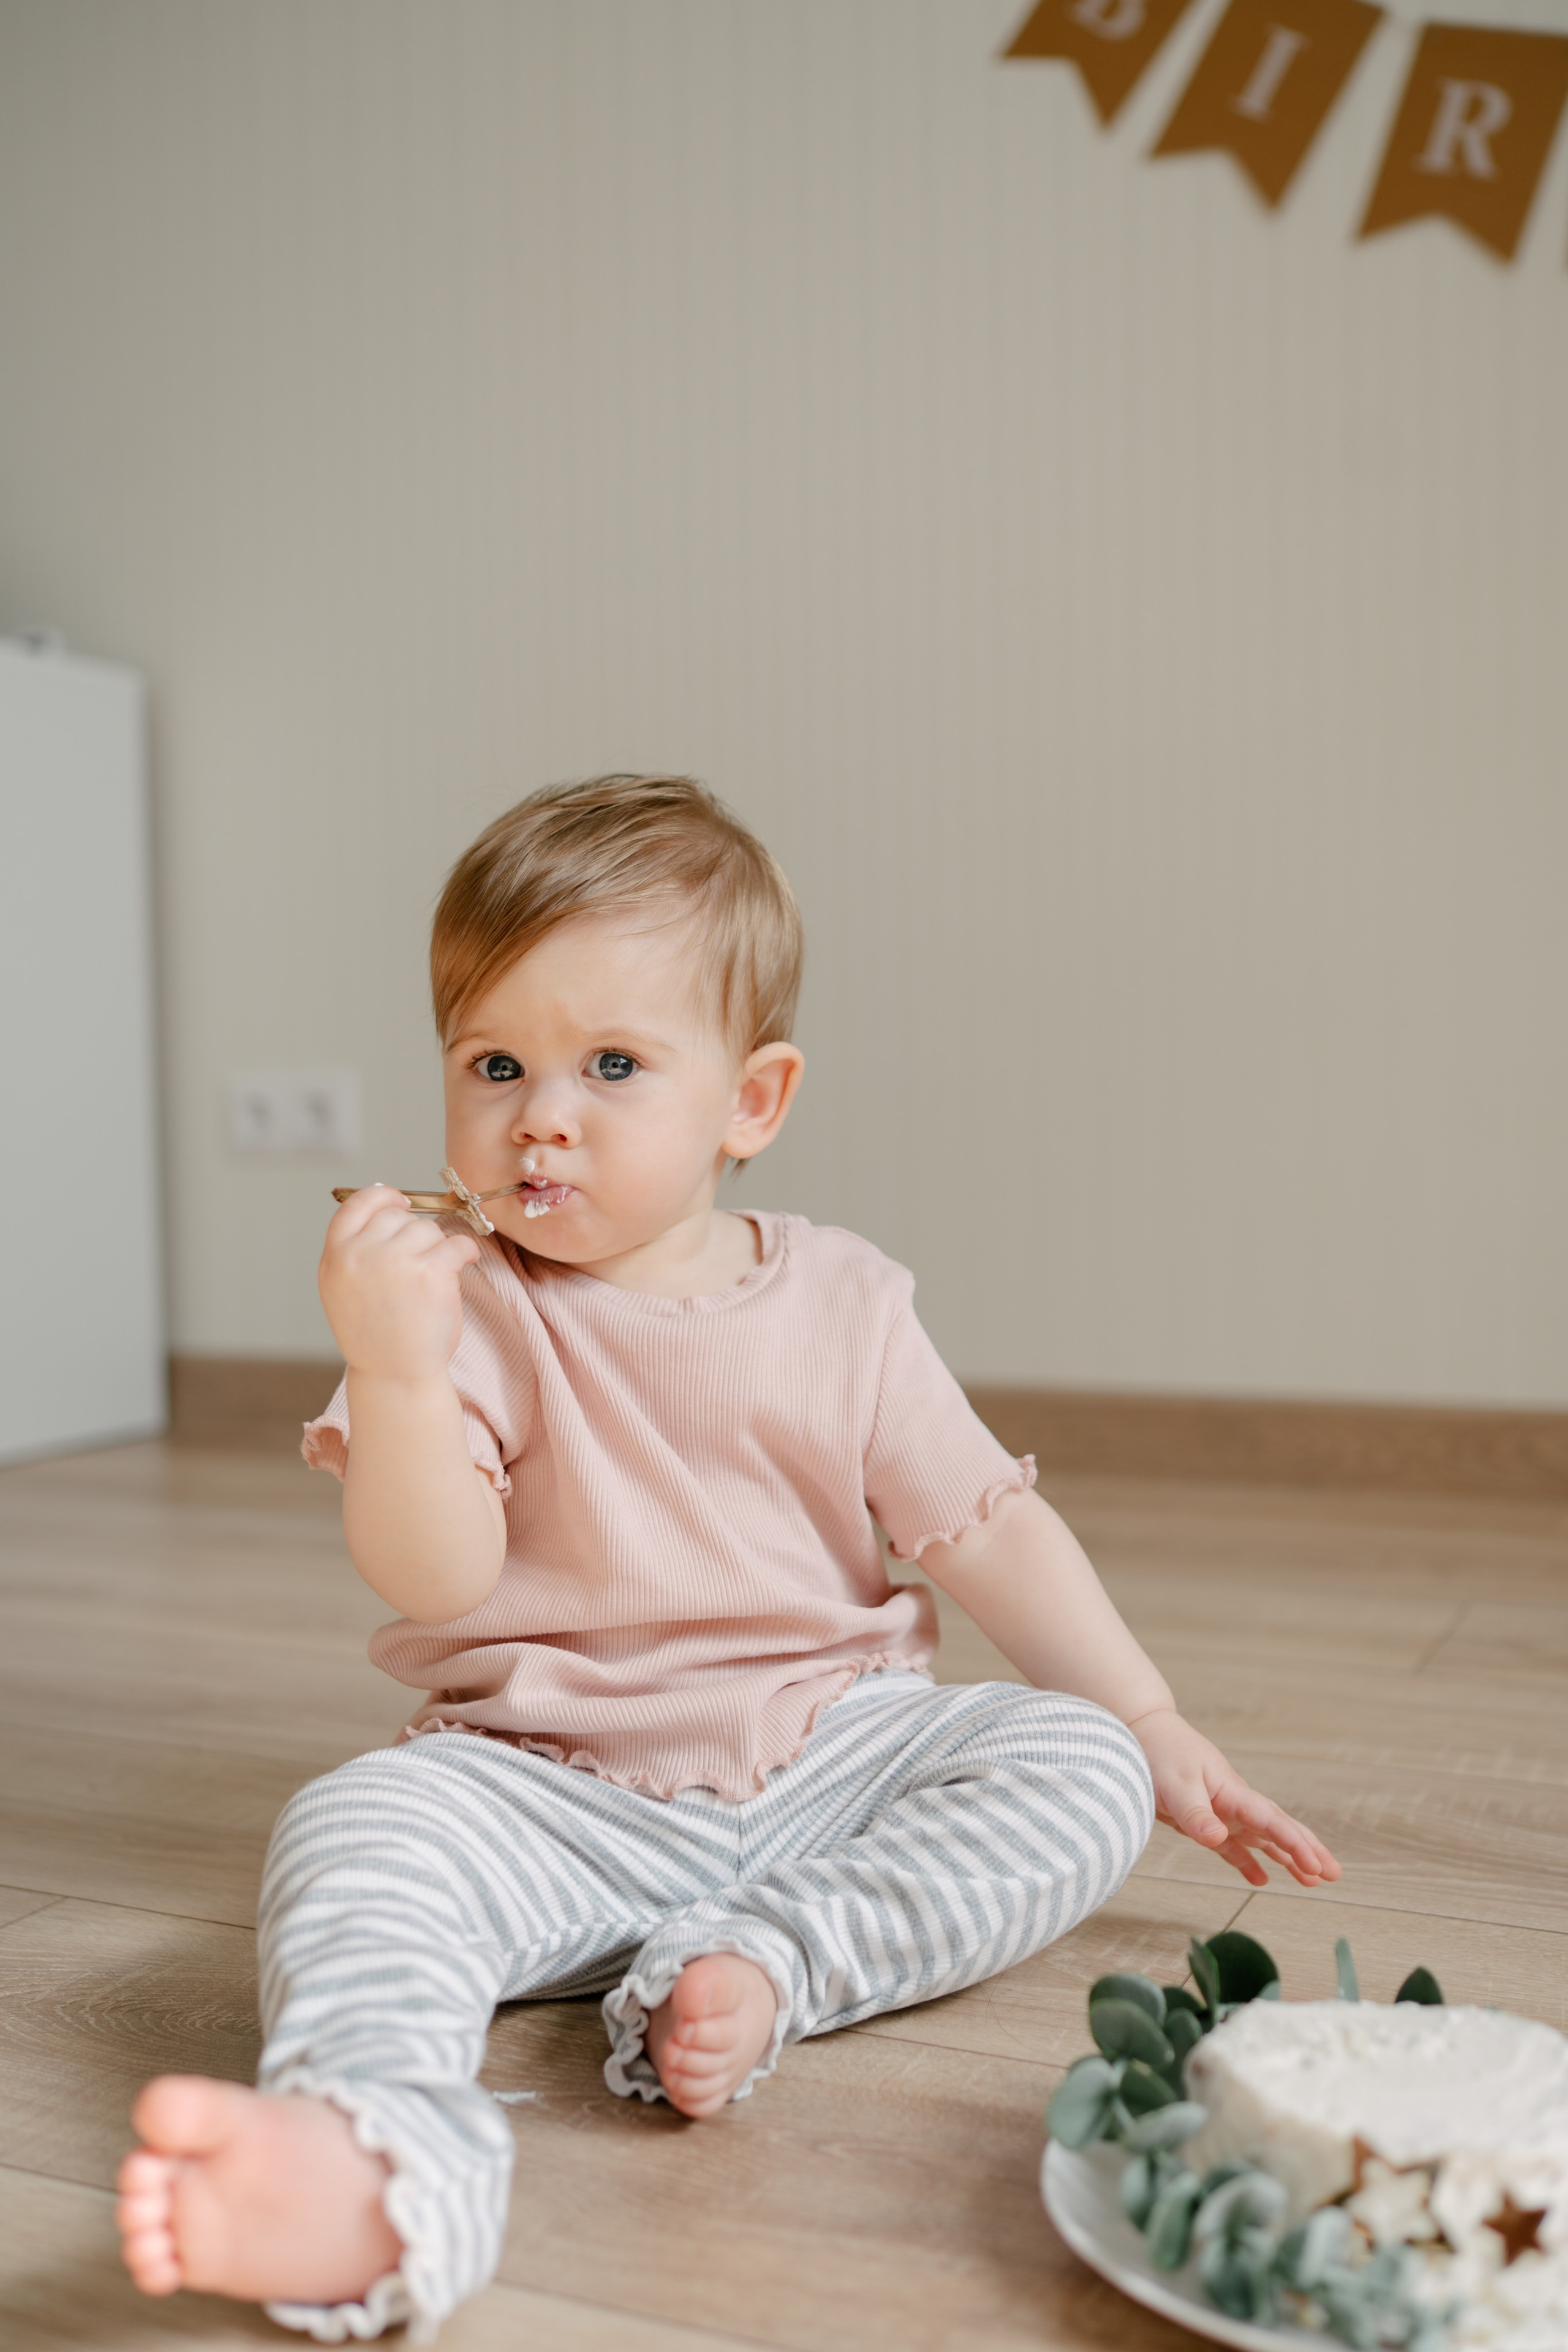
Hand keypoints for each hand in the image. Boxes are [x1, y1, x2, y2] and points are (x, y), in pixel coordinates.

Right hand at [318, 1186, 480, 1381]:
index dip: (382, 1196)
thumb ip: (355, 1247)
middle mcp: (360, 1255)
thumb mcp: (343, 1287)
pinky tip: (463, 1265)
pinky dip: (465, 1253)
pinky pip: (457, 1244)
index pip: (357, 1204)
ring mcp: (395, 1261)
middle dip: (415, 1235)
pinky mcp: (430, 1272)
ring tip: (430, 1281)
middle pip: (398, 1217)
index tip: (400, 1202)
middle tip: (417, 1268)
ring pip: (429, 1229)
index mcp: (336, 1256)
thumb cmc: (375, 1333)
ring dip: (438, 1249)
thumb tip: (387, 1199)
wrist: (395, 1374)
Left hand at [1129, 1708, 1340, 1889]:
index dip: (1296, 1845)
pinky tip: (1261, 1879)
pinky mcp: (1205, 1820)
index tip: (1318, 1866)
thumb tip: (1218, 1839)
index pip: (1272, 1821)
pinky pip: (1233, 1846)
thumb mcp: (1175, 1784)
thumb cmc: (1159, 1752)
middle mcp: (1234, 1803)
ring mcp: (1222, 1811)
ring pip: (1263, 1839)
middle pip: (1278, 1829)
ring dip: (1287, 1858)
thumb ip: (1195, 1814)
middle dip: (1306, 1850)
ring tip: (1311, 1880)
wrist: (1141, 1732)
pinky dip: (1248, 1861)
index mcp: (1232, 1792)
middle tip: (1333, 1873)